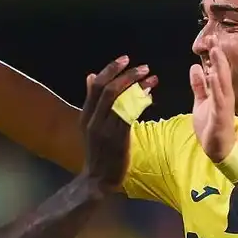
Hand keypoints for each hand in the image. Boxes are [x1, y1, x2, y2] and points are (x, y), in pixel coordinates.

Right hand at [79, 57, 152, 191]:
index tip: (125, 59)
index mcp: (85, 114)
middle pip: (109, 90)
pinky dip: (141, 102)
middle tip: (144, 68)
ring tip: (152, 78)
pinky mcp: (119, 139)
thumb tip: (91, 76)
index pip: (96, 85)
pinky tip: (150, 96)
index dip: (110, 69)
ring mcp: (105, 130)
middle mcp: (93, 120)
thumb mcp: (91, 125)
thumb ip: (93, 102)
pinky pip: (130, 115)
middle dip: (128, 75)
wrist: (99, 179)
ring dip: (138, 87)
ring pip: (122, 101)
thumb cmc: (99, 150)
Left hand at [189, 45, 237, 161]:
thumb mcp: (201, 102)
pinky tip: (214, 76)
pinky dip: (217, 88)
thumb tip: (196, 67)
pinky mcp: (222, 117)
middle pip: (222, 72)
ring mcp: (224, 107)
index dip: (215, 55)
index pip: (218, 70)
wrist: (216, 150)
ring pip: (223, 83)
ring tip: (216, 51)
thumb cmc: (210, 126)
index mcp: (219, 93)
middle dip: (218, 56)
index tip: (211, 39)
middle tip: (214, 38)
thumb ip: (199, 86)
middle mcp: (224, 97)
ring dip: (220, 67)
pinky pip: (219, 100)